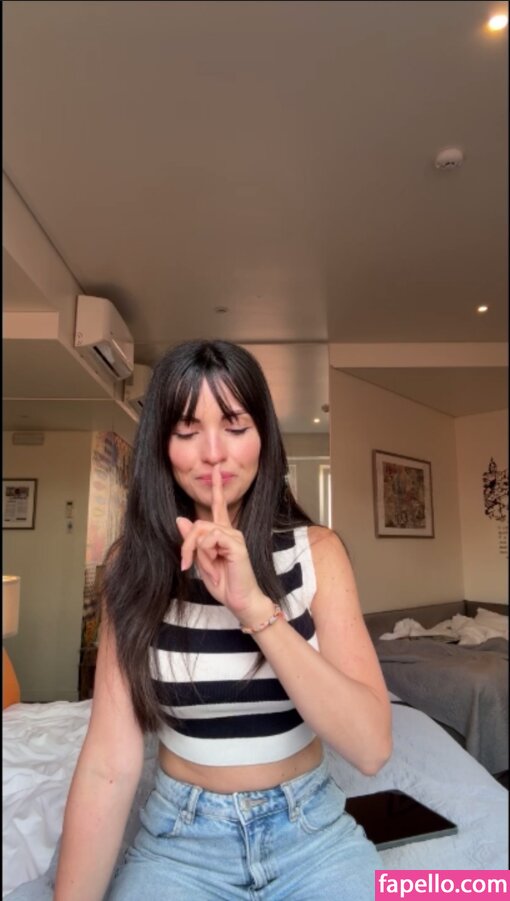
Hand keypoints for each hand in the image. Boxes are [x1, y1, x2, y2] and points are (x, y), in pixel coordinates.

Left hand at [176, 466, 270, 621]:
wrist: (241, 601)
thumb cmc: (224, 584)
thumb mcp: (201, 562)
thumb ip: (192, 541)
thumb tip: (181, 519)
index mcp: (222, 534)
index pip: (219, 506)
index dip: (217, 488)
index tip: (216, 470)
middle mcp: (230, 531)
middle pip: (198, 524)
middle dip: (186, 545)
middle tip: (185, 564)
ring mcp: (235, 536)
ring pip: (202, 531)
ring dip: (197, 552)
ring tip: (206, 569)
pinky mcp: (237, 544)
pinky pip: (211, 539)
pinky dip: (207, 554)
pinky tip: (216, 565)